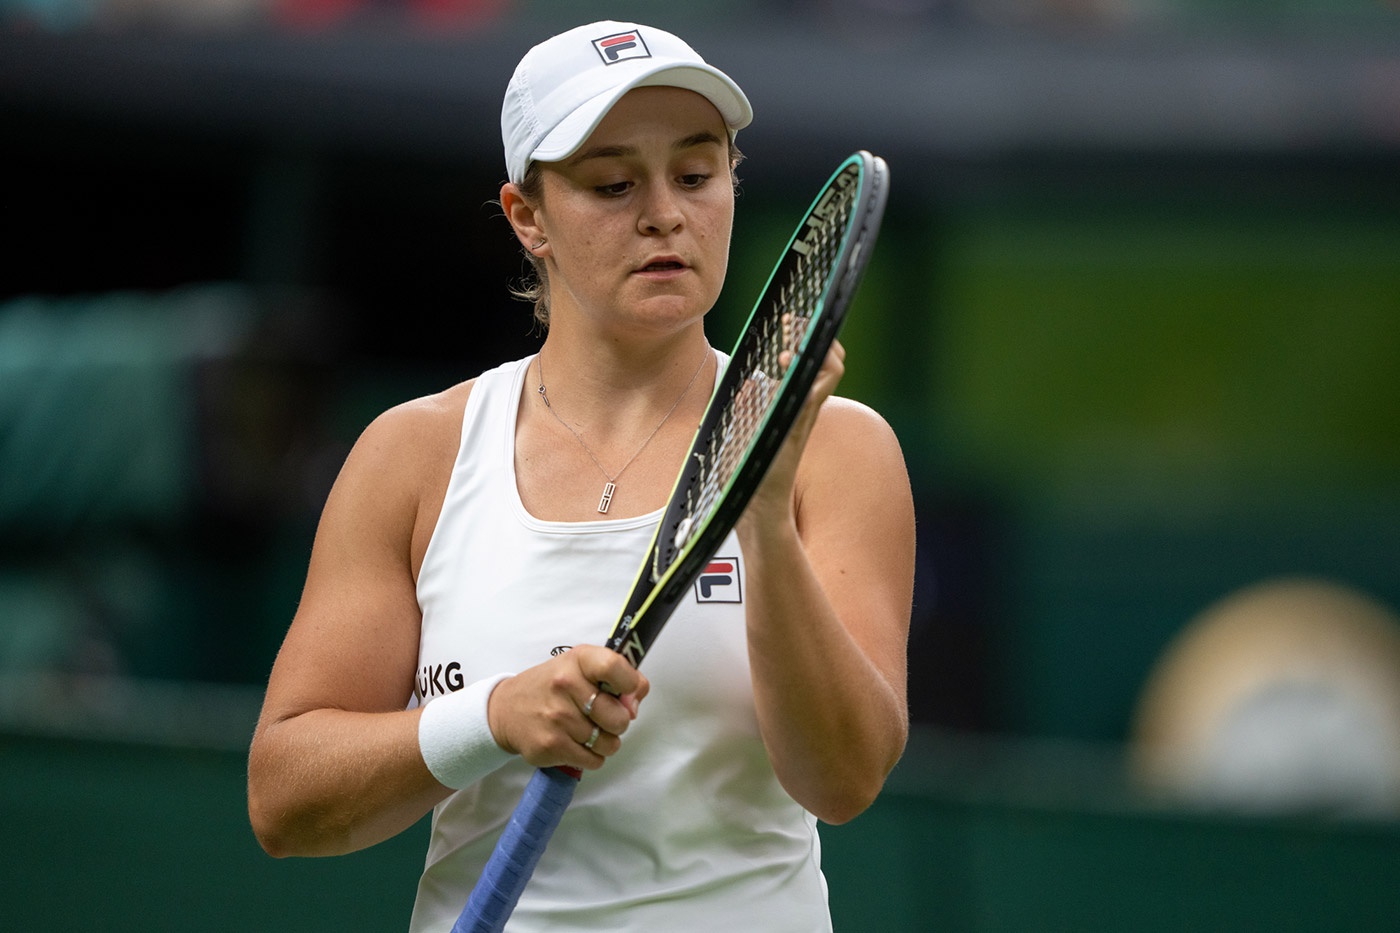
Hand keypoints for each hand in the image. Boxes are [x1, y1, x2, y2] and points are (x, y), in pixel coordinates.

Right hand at [486, 645, 648, 770]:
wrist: (506, 710)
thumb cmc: (552, 687)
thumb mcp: (581, 668)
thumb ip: (618, 677)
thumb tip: (634, 706)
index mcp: (577, 660)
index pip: (615, 667)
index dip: (630, 684)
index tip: (626, 694)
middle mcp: (565, 685)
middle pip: (619, 718)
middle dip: (617, 722)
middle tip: (601, 717)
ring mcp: (557, 718)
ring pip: (609, 744)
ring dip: (604, 741)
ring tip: (587, 730)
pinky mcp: (550, 746)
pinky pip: (593, 761)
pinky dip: (591, 756)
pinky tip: (576, 743)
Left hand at [736, 338, 845, 536]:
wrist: (754, 510)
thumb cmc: (748, 476)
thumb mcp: (743, 433)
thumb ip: (747, 408)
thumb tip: (748, 385)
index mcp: (795, 407)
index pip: (814, 363)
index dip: (805, 338)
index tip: (787, 325)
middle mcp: (805, 409)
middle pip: (828, 362)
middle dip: (813, 334)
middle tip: (789, 323)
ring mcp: (803, 419)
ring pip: (830, 374)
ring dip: (812, 351)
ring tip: (786, 348)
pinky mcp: (797, 431)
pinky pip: (814, 397)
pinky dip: (808, 375)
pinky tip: (788, 362)